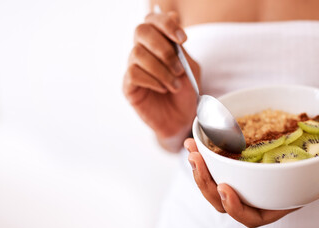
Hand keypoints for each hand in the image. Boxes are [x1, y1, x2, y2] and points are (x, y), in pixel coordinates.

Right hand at [123, 11, 199, 139]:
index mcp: (158, 43)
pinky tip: (162, 89)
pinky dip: (153, 81)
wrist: (182, 120)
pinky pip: (134, 73)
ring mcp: (133, 67)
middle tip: (179, 69)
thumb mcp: (189, 67)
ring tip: (174, 85)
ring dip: (162, 70)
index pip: (152, 20)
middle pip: (141, 31)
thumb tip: (172, 16)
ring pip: (138, 54)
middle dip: (163, 49)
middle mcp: (142, 51)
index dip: (166, 24)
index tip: (183, 39)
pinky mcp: (128, 85)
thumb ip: (180, 46)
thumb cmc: (185, 93)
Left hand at [184, 138, 318, 227]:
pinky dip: (205, 151)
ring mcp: (247, 177)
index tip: (224, 188)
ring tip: (190, 147)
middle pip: (223, 200)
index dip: (235, 208)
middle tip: (196, 159)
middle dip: (206, 183)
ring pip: (215, 182)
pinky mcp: (242, 160)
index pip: (251, 217)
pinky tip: (195, 137)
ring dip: (200, 166)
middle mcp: (257, 193)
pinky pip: (218, 161)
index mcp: (277, 204)